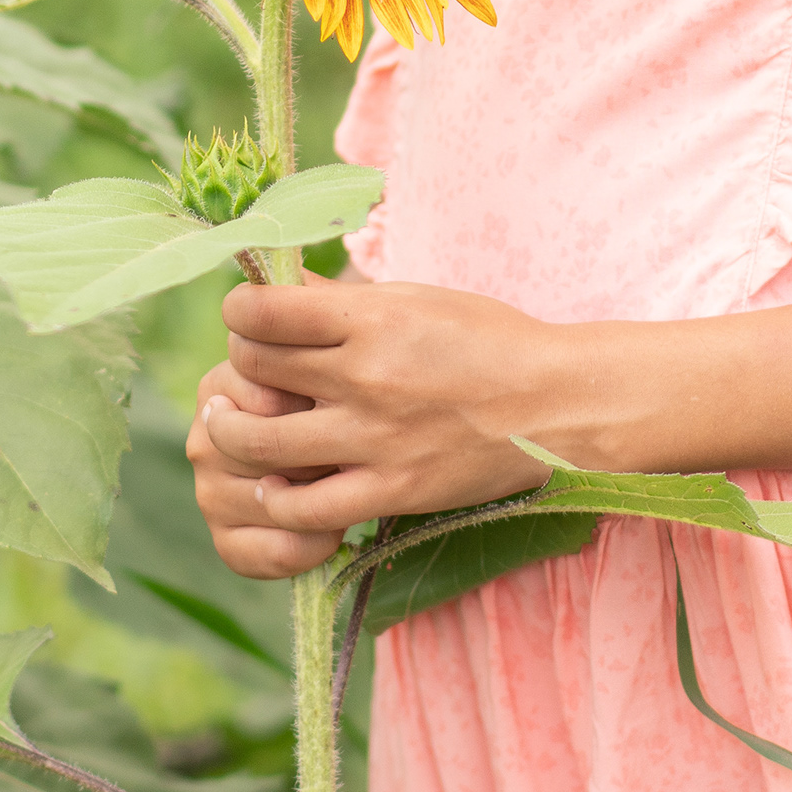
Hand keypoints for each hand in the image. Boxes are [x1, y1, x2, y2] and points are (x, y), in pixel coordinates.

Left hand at [186, 278, 572, 571]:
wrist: (557, 405)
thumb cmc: (488, 340)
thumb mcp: (415, 299)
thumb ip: (340, 300)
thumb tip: (276, 285)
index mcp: (372, 319)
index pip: (262, 312)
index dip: (240, 312)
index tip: (248, 317)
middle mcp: (365, 378)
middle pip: (253, 370)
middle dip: (241, 366)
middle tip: (248, 372)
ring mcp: (375, 440)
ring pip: (260, 440)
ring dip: (235, 430)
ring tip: (234, 423)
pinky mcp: (391, 491)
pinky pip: (304, 506)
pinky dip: (277, 496)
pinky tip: (277, 482)